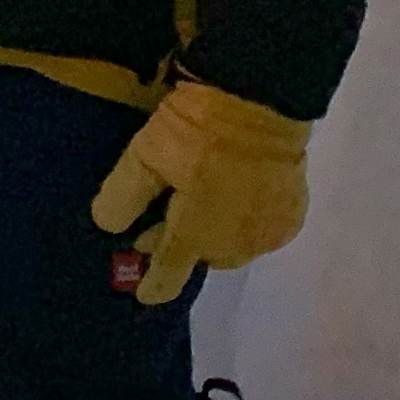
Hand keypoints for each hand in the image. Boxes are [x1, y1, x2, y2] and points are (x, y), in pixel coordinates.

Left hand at [89, 80, 310, 304]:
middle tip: (164, 221)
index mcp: (194, 236)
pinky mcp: (291, 217)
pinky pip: (261, 233)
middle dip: (182, 246)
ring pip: (233, 247)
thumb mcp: (145, 156)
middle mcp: (233, 246)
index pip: (169, 272)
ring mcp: (267, 234)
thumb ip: (123, 196)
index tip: (143, 295)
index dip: (154, 285)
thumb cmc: (197, 131)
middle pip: (202, 258)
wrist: (260, 104)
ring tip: (201, 209)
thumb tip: (107, 227)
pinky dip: (244, 224)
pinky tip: (234, 201)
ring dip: (215, 235)